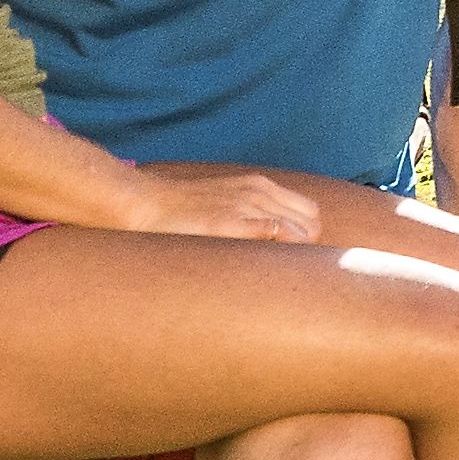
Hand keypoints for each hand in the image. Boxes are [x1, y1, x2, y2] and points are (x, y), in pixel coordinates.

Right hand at [118, 161, 332, 247]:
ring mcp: (246, 205)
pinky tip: (264, 267)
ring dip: (296, 254)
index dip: (308, 237)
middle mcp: (259, 193)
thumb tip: (274, 241)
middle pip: (312, 225)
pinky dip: (279, 251)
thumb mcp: (227, 201)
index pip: (311, 213)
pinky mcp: (229, 222)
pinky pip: (273, 233)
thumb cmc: (184, 210)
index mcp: (260, 186)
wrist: (146, 204)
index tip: (293, 257)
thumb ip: (252, 215)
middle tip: (283, 268)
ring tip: (274, 272)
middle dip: (308, 248)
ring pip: (300, 231)